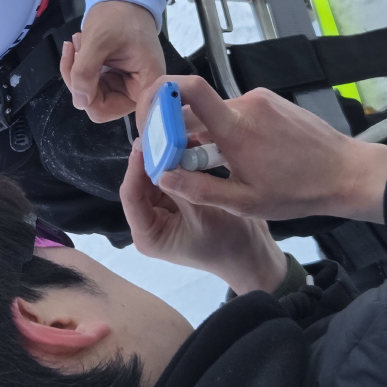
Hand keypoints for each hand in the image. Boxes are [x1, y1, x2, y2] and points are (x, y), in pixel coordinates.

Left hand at [60, 0, 164, 122]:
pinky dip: (78, 66)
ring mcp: (122, 85)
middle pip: (98, 104)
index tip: (81, 79)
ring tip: (78, 43)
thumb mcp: (99, 40)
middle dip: (80, 80)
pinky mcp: (111, 78)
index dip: (95, 102)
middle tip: (75, 52)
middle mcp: (136, 91)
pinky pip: (87, 83)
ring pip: (88, 94)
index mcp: (146, 85)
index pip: (117, 111)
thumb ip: (86, 71)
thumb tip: (80, 101)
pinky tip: (79, 45)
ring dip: (76, 70)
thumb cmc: (119, 15)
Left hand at [120, 141, 286, 294]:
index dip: (135, 168)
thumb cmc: (230, 242)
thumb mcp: (203, 214)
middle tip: (161, 130)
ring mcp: (162, 211)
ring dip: (165, 157)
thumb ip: (180, 186)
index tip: (144, 142)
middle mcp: (149, 222)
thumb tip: (162, 154)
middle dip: (151, 159)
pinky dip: (178, 162)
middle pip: (140, 183)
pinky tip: (186, 143)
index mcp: (148, 235)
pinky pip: (171, 177)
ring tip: (174, 132)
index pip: (131, 196)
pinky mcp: (176, 201)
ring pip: (155, 177)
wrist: (254, 255)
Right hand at [145, 78, 386, 221]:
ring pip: (215, 111)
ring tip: (223, 165)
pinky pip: (236, 111)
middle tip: (182, 159)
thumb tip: (162, 175)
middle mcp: (246, 104)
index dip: (161, 92)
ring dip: (207, 134)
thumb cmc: (299, 191)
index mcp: (236, 128)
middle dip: (180, 130)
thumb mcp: (244, 202)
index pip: (190, 89)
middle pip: (194, 106)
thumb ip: (199, 188)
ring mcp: (260, 99)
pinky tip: (244, 155)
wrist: (347, 173)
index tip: (148, 114)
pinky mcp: (270, 101)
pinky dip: (228, 130)